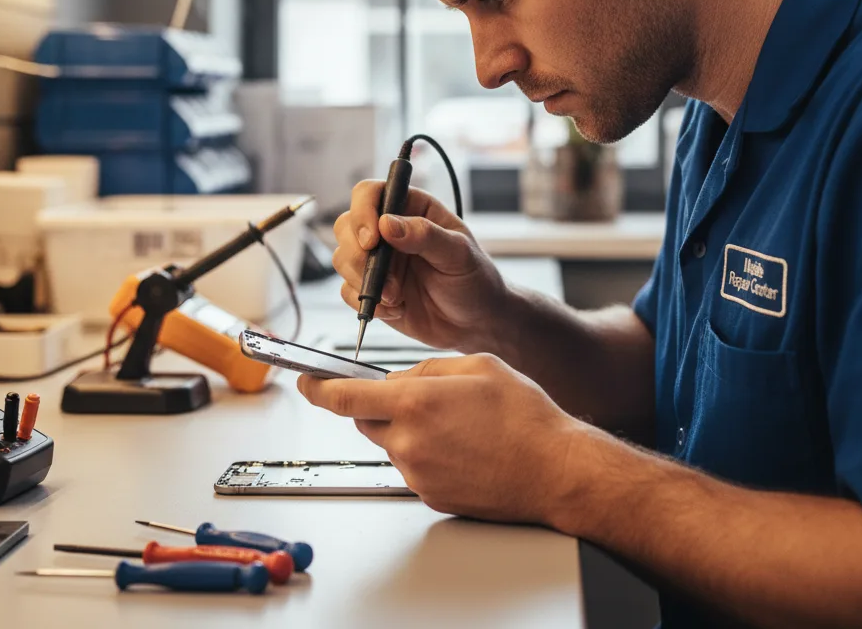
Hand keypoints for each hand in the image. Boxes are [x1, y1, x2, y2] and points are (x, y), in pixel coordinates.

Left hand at [298, 354, 586, 524]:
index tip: (306, 381)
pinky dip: (427, 453)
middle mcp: (409, 441)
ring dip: (409, 430)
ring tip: (457, 424)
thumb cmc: (524, 417)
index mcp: (415, 402)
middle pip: (367, 420)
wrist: (555, 470)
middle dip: (380, 405)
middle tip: (422, 398)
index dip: (318, 388)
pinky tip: (463, 447)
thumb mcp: (476, 365)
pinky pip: (413, 467)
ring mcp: (418, 473)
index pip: (344, 397)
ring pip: (392, 443)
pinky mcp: (430, 496)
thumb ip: (427, 367)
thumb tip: (399, 377)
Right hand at [332, 181, 510, 351]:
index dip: (363, 211)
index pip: (371, 193)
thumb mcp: (459, 254)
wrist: (476, 323)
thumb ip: (425, 236)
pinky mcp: (372, 288)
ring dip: (364, 281)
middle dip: (358, 254)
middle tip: (384, 277)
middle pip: (347, 225)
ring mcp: (378, 260)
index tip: (373, 238)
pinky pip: (347, 290)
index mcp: (411, 208)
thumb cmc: (475, 279)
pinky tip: (395, 309)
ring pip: (343, 258)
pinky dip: (366, 303)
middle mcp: (389, 230)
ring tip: (396, 297)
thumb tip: (387, 224)